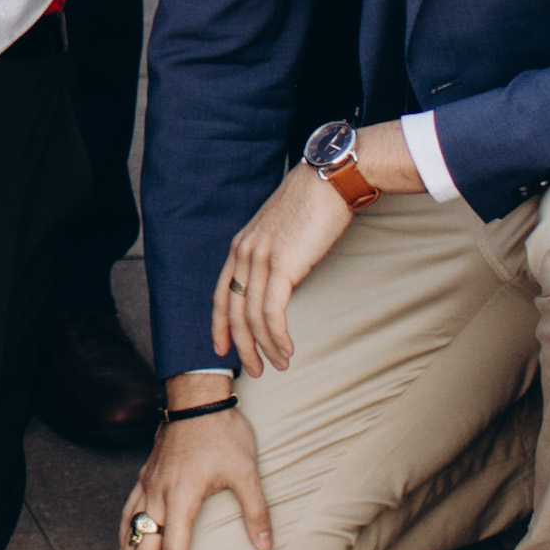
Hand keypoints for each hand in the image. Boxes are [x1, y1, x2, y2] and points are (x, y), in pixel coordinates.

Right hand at [121, 387, 270, 549]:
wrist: (197, 398)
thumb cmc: (223, 433)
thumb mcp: (246, 472)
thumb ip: (255, 512)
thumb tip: (265, 547)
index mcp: (181, 498)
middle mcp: (158, 496)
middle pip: (144, 549)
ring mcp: (148, 485)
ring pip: (131, 533)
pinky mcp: (146, 476)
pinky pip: (128, 512)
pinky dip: (125, 535)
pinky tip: (126, 545)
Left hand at [208, 162, 356, 377]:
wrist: (331, 179)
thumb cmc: (315, 203)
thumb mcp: (282, 230)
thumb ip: (273, 253)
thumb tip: (280, 279)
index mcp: (241, 244)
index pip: (220, 293)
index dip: (218, 324)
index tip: (220, 348)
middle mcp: (244, 252)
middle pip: (232, 311)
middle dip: (241, 346)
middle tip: (254, 370)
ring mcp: (260, 258)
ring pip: (252, 317)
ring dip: (265, 347)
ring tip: (278, 365)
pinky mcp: (281, 265)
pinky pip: (273, 312)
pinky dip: (278, 336)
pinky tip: (287, 349)